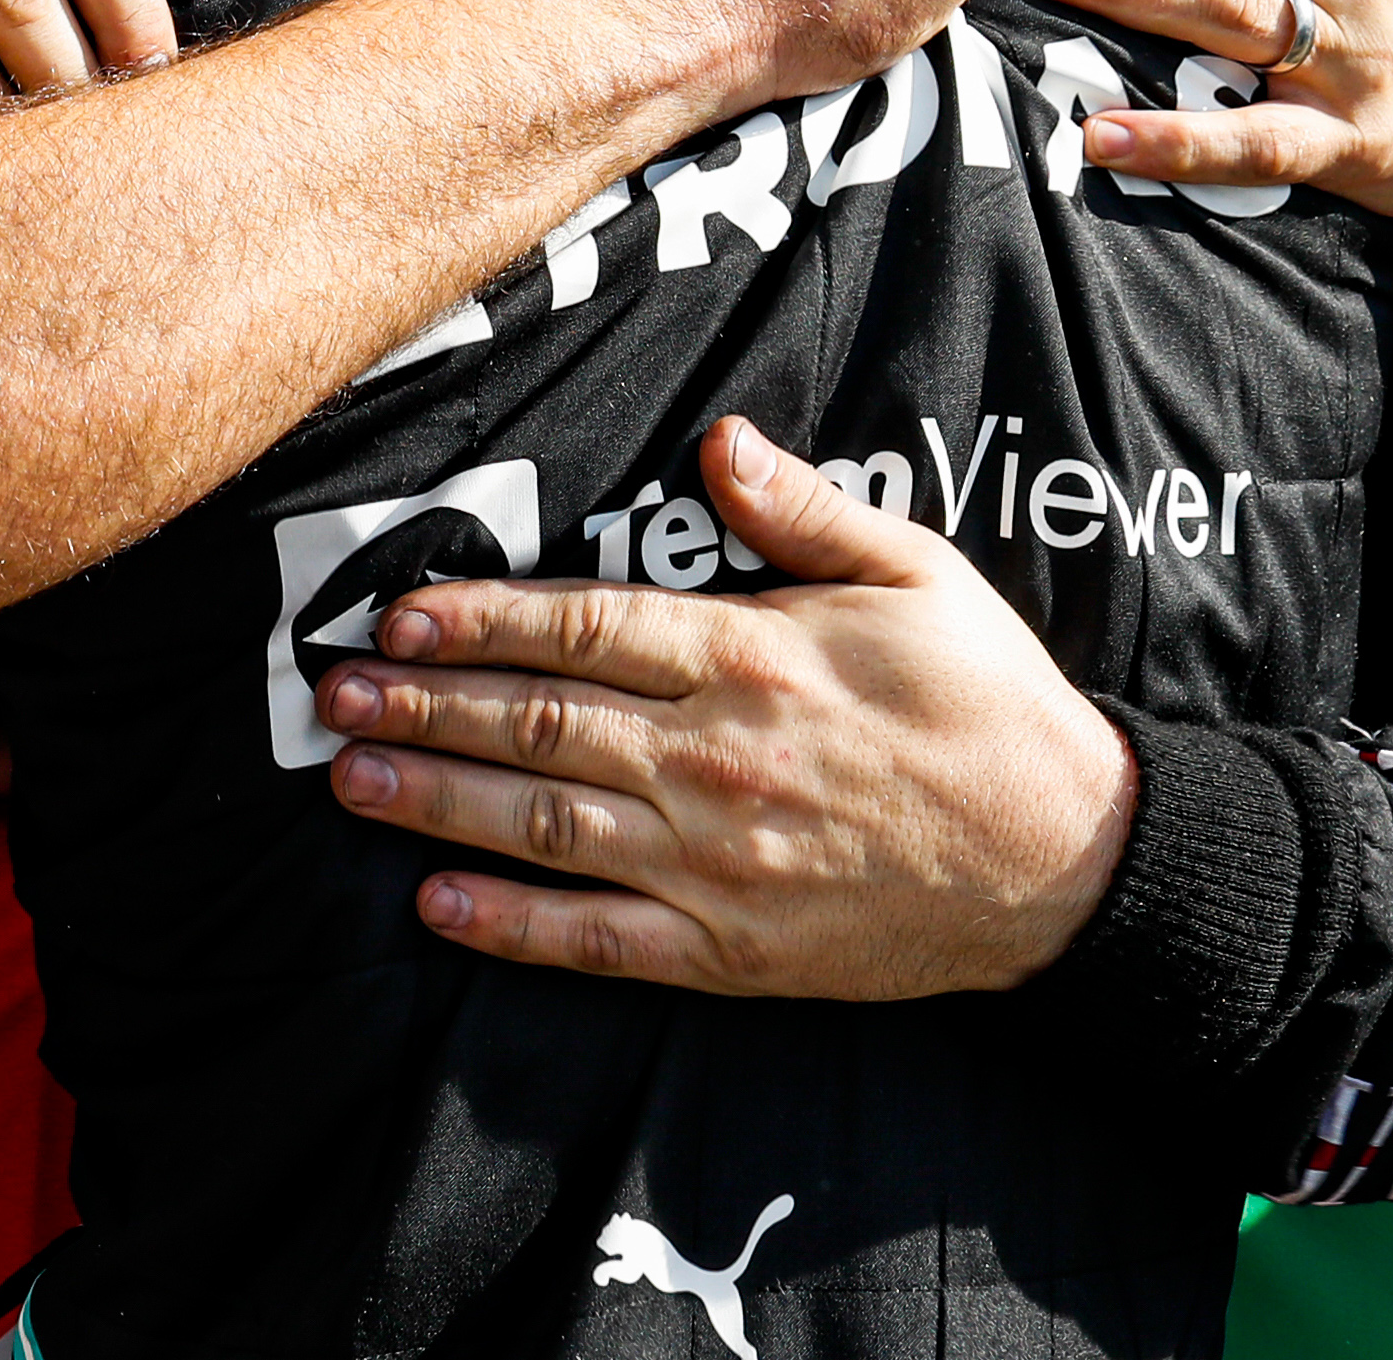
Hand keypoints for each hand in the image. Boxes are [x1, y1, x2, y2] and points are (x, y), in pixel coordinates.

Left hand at [318, 416, 1133, 996]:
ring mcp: (714, 863)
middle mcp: (714, 759)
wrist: (1066, 861)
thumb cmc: (989, 703)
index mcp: (751, 656)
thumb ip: (804, 511)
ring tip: (348, 778)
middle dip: (422, 706)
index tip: (396, 616)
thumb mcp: (917, 573)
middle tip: (327, 697)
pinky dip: (508, 925)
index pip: (581, 628)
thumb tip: (717, 441)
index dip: (477, 620)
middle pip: (536, 723)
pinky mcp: (730, 950)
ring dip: (433, 800)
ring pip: (541, 824)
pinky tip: (434, 904)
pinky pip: (596, 940)